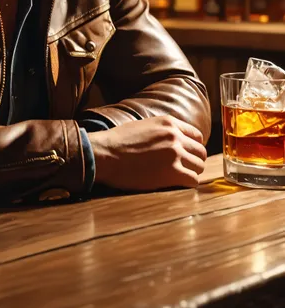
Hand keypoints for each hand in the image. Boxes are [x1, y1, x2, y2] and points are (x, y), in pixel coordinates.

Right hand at [88, 116, 206, 190]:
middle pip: (201, 152)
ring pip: (199, 166)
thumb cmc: (118, 141)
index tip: (188, 155)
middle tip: (185, 169)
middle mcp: (175, 136)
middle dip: (195, 161)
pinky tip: (177, 184)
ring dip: (192, 173)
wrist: (105, 154)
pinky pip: (193, 180)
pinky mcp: (171, 172)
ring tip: (179, 177)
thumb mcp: (144, 125)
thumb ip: (163, 131)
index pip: (197, 135)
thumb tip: (174, 140)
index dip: (194, 147)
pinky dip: (188, 184)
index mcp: (168, 123)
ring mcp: (174, 154)